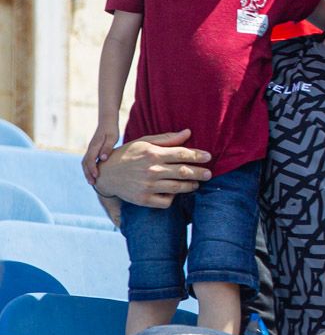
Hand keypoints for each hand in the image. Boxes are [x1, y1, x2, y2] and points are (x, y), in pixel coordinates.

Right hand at [83, 121, 119, 185]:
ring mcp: (90, 149)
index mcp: (94, 146)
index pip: (90, 160)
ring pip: (85, 162)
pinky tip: (95, 174)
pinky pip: (88, 161)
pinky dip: (89, 168)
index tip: (96, 176)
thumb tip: (103, 159)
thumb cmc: (111, 130)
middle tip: (92, 183)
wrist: (107, 121)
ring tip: (92, 182)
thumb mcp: (112, 138)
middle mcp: (90, 148)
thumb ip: (107, 148)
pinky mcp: (93, 150)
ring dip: (87, 172)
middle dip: (87, 173)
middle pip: (85, 163)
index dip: (92, 169)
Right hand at [92, 129, 211, 207]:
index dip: (198, 155)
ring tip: (196, 183)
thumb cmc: (127, 155)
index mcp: (152, 154)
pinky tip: (175, 193)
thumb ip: (167, 139)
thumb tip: (188, 132)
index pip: (182, 154)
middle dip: (199, 173)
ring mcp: (147, 186)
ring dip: (190, 186)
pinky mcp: (143, 200)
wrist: (105, 174)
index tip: (209, 157)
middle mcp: (151, 170)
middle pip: (183, 172)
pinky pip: (166, 202)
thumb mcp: (144, 142)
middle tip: (209, 174)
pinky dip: (173, 198)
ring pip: (177, 188)